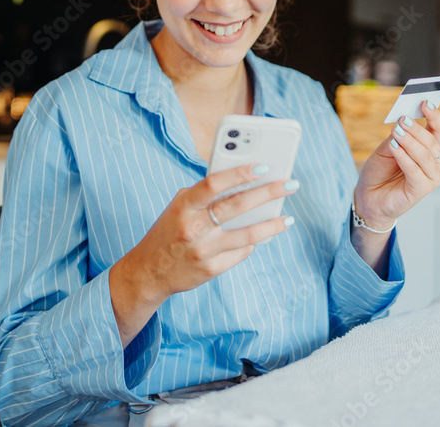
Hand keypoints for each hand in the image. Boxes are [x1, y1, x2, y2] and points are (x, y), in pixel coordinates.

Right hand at [109, 164, 295, 344]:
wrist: (148, 272)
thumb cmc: (169, 230)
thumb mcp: (179, 206)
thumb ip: (205, 194)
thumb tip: (243, 182)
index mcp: (184, 206)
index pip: (214, 184)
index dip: (240, 173)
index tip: (263, 167)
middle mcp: (194, 228)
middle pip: (238, 206)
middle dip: (268, 193)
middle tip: (290, 184)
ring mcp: (203, 250)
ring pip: (248, 235)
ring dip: (272, 225)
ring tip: (288, 218)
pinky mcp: (211, 269)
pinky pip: (240, 253)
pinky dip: (252, 243)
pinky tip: (260, 237)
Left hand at [354, 101, 439, 228]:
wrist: (369, 196)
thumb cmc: (379, 171)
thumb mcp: (386, 149)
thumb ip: (397, 137)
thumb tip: (404, 122)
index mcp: (428, 148)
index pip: (438, 129)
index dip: (435, 115)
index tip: (425, 102)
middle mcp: (434, 162)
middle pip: (433, 141)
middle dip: (417, 129)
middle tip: (403, 119)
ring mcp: (431, 177)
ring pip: (425, 155)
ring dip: (410, 142)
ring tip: (396, 132)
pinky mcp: (422, 189)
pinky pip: (415, 170)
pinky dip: (405, 158)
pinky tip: (395, 148)